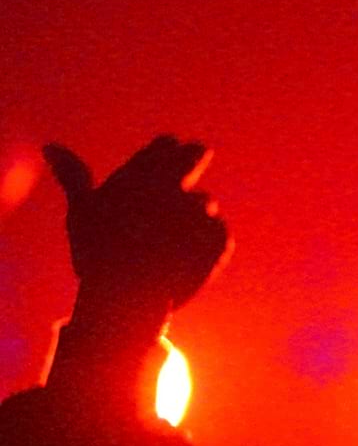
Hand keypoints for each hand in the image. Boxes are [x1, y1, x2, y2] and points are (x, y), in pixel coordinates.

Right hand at [46, 136, 230, 321]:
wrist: (125, 300)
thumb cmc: (97, 256)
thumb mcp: (82, 212)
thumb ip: (72, 175)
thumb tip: (48, 146)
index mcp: (141, 174)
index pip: (167, 144)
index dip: (168, 151)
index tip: (166, 161)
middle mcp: (174, 185)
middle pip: (196, 153)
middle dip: (193, 160)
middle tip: (181, 184)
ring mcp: (199, 211)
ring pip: (206, 202)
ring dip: (195, 215)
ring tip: (170, 241)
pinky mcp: (218, 238)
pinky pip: (220, 232)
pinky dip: (208, 244)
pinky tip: (187, 257)